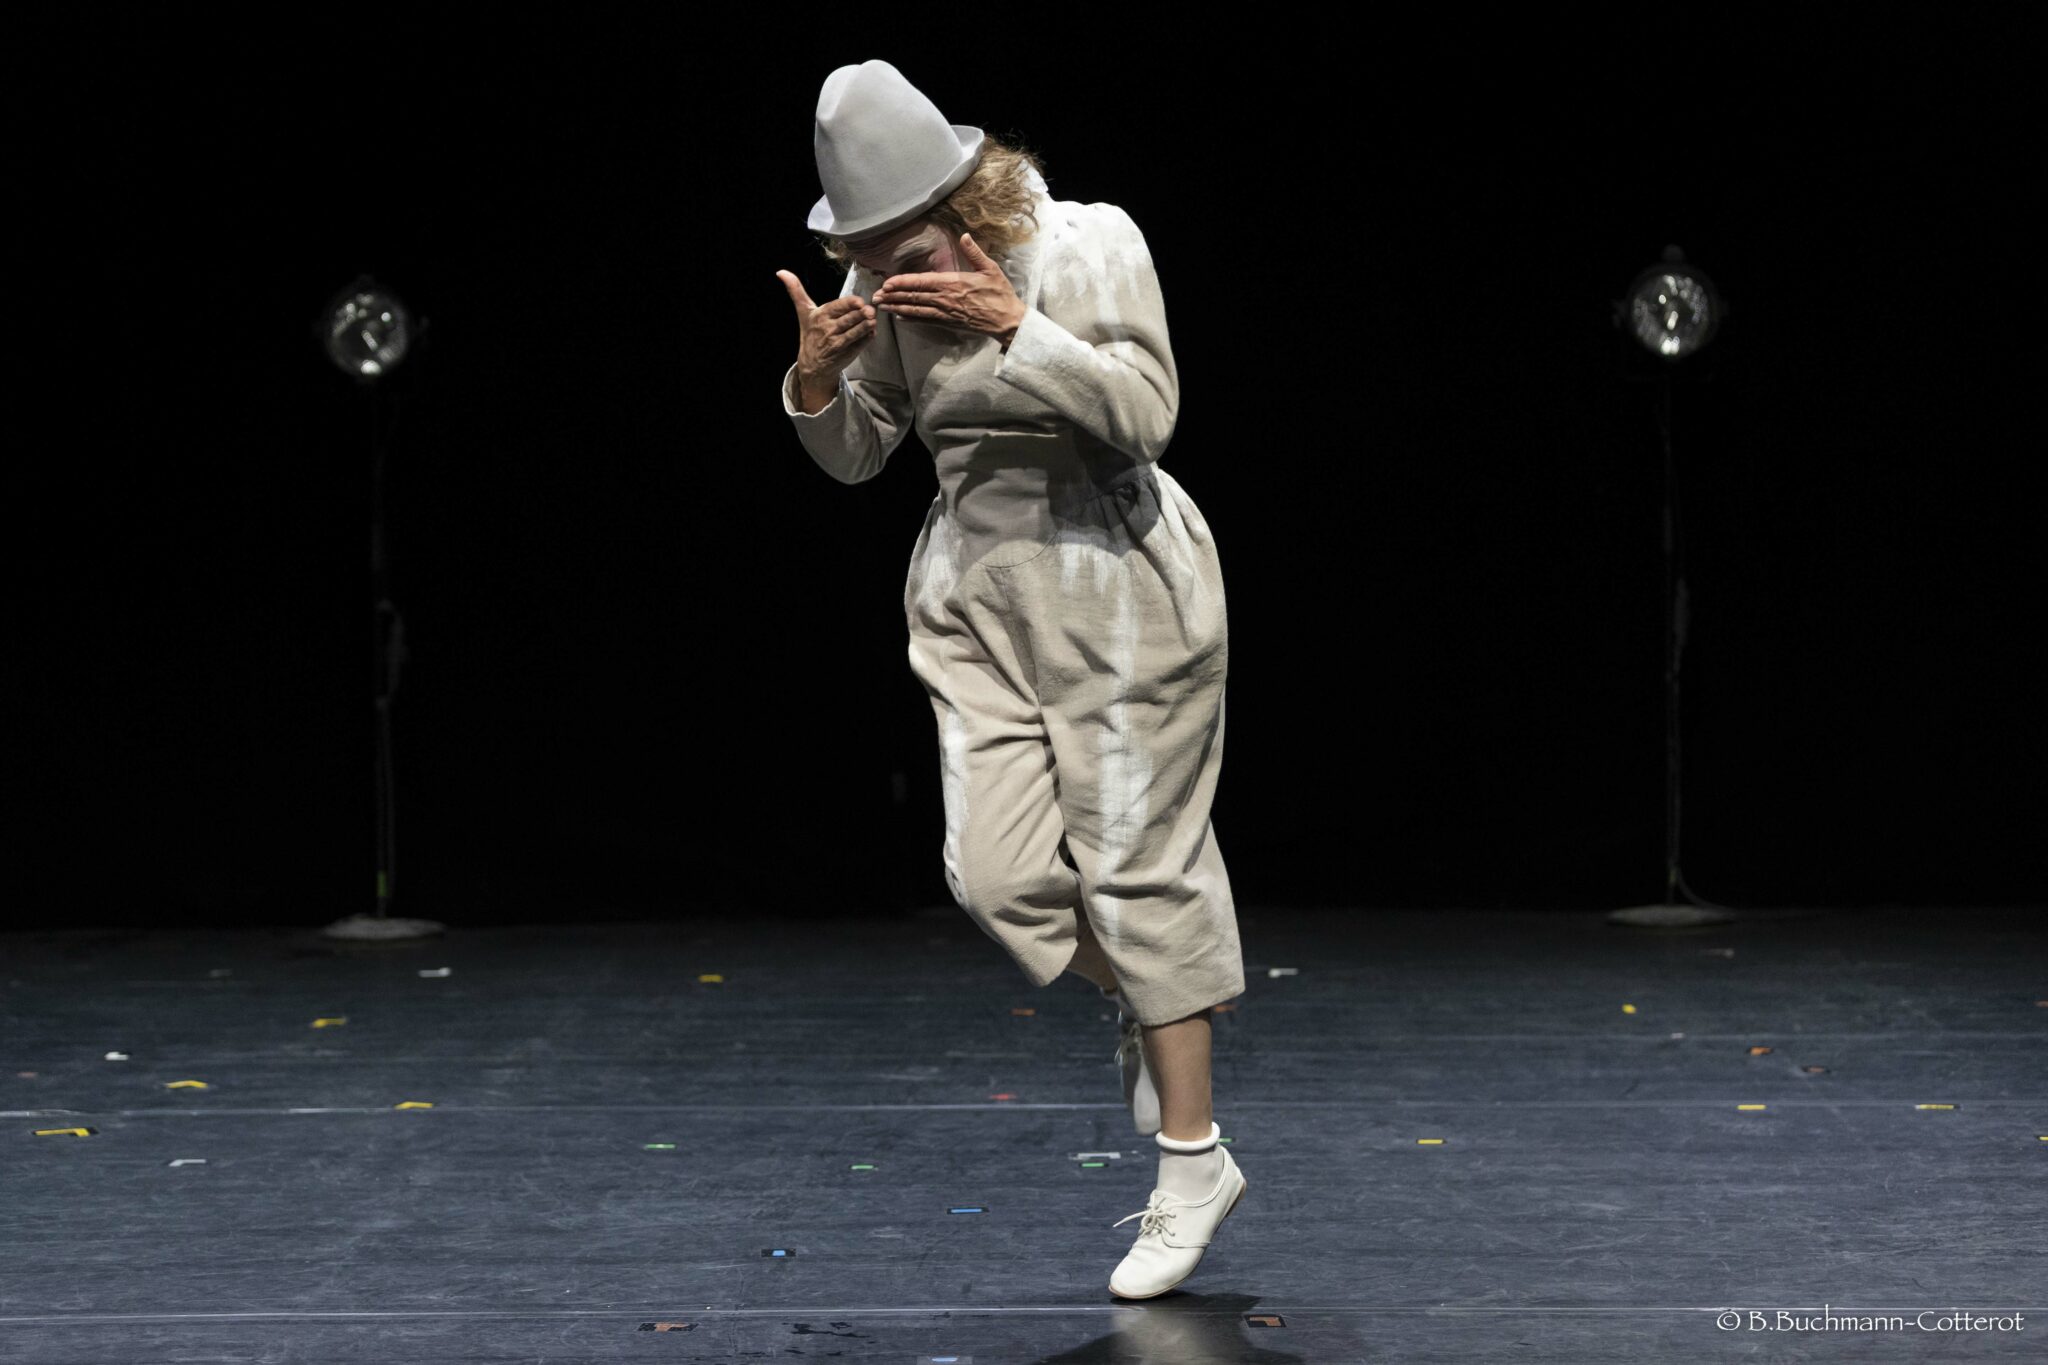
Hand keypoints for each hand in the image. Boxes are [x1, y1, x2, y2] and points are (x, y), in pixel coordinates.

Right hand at [776, 268, 876, 389]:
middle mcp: (828, 330)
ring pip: (854, 333)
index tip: (859, 302)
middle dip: (860, 315)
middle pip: (847, 320)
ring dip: (865, 326)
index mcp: (820, 316)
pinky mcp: (846, 354)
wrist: (812, 364)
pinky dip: (866, 339)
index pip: (837, 307)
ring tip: (873, 320)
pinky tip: (872, 332)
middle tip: (870, 310)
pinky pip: (858, 345)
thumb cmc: (810, 333)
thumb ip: (796, 291)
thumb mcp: (803, 312)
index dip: (849, 304)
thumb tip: (780, 271)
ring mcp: (837, 344)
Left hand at [873, 232, 1025, 341]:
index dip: (902, 283)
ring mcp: (945, 313)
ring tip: (881, 307)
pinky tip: (900, 317)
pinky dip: (911, 319)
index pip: (921, 282)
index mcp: (953, 283)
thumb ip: (974, 252)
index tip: (887, 282)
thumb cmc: (1000, 294)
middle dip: (892, 297)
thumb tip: (965, 236)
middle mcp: (945, 299)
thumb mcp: (990, 269)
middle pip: (913, 297)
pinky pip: (925, 320)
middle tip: (875, 297)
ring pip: (915, 310)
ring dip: (897, 308)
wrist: (1006, 321)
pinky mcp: (948, 323)